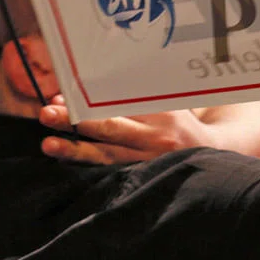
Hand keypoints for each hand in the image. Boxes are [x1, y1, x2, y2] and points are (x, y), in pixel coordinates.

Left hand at [39, 95, 217, 164]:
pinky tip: (65, 160)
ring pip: (107, 155)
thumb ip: (141, 95)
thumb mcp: (170, 103)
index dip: (91, 100)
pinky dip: (88, 164)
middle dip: (76, 120)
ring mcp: (150, 160)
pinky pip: (111, 171)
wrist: (212, 154)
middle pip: (111, 127)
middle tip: (47, 113)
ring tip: (48, 144)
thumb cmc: (181, 123)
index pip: (122, 104)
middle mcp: (157, 137)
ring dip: (75, 150)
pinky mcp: (143, 176)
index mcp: (163, 113)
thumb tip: (95, 83)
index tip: (64, 94)